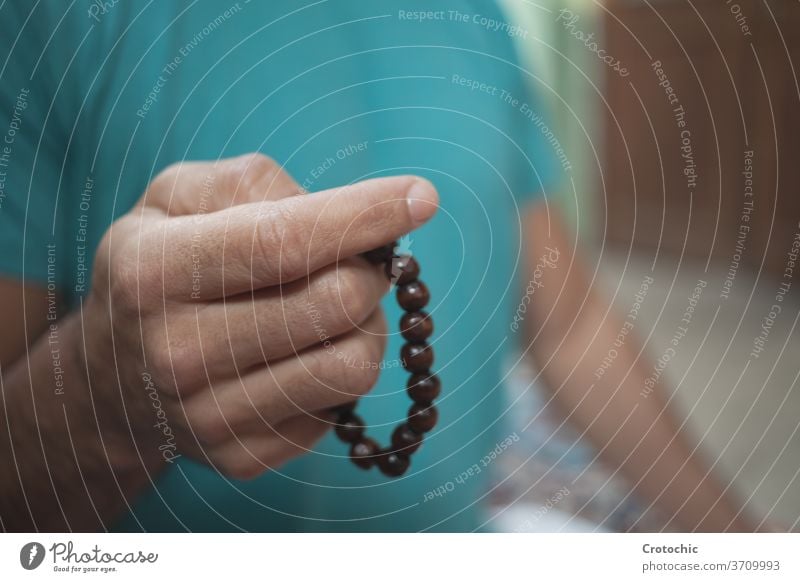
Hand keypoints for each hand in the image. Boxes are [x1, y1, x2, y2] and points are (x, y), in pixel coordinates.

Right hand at [81, 153, 437, 478]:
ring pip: (355, 365)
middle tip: (356, 258)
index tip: (421, 196)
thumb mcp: (176, 198)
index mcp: (156, 271)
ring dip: (367, 324)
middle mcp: (178, 352)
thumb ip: (255, 184)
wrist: (112, 379)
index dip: (365, 216)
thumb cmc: (157, 268)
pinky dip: (336, 368)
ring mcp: (210, 417)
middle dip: (369, 267)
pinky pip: (339, 408)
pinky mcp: (243, 457)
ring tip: (335, 307)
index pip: (285, 241)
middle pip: (336, 303)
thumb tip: (350, 214)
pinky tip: (302, 354)